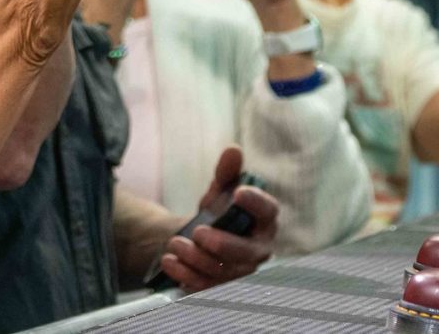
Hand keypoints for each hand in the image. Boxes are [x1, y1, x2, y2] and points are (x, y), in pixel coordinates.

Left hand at [155, 146, 281, 290]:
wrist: (200, 240)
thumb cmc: (218, 213)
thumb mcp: (219, 191)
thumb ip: (226, 173)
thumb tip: (233, 150)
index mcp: (263, 221)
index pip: (268, 210)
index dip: (256, 202)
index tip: (238, 193)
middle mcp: (258, 250)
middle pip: (247, 253)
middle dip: (222, 244)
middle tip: (198, 232)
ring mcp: (241, 272)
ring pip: (224, 273)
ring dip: (197, 259)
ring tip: (175, 244)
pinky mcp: (221, 288)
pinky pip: (207, 288)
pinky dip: (187, 276)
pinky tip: (170, 262)